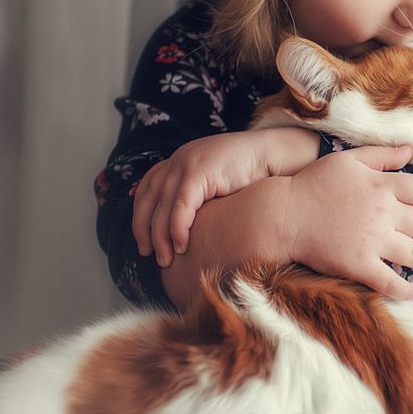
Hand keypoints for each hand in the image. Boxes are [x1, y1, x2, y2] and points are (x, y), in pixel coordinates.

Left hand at [133, 127, 319, 266]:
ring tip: (166, 258)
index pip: (148, 186)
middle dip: (144, 230)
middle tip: (149, 254)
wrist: (272, 155)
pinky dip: (178, 229)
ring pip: (162, 206)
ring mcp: (187, 163)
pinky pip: (180, 206)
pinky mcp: (199, 172)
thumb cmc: (250, 174)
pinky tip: (182, 245)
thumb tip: (181, 223)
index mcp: (181, 158)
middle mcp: (179, 158)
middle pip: (148, 198)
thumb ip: (197, 195)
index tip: (142, 237)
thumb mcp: (215, 182)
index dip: (140, 213)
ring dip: (161, 236)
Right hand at [283, 145, 412, 300]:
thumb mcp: (349, 160)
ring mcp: (373, 241)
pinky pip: (390, 281)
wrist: (284, 214)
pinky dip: (406, 289)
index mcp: (382, 185)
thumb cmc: (314, 184)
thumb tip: (411, 149)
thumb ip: (382, 155)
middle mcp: (383, 213)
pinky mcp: (359, 265)